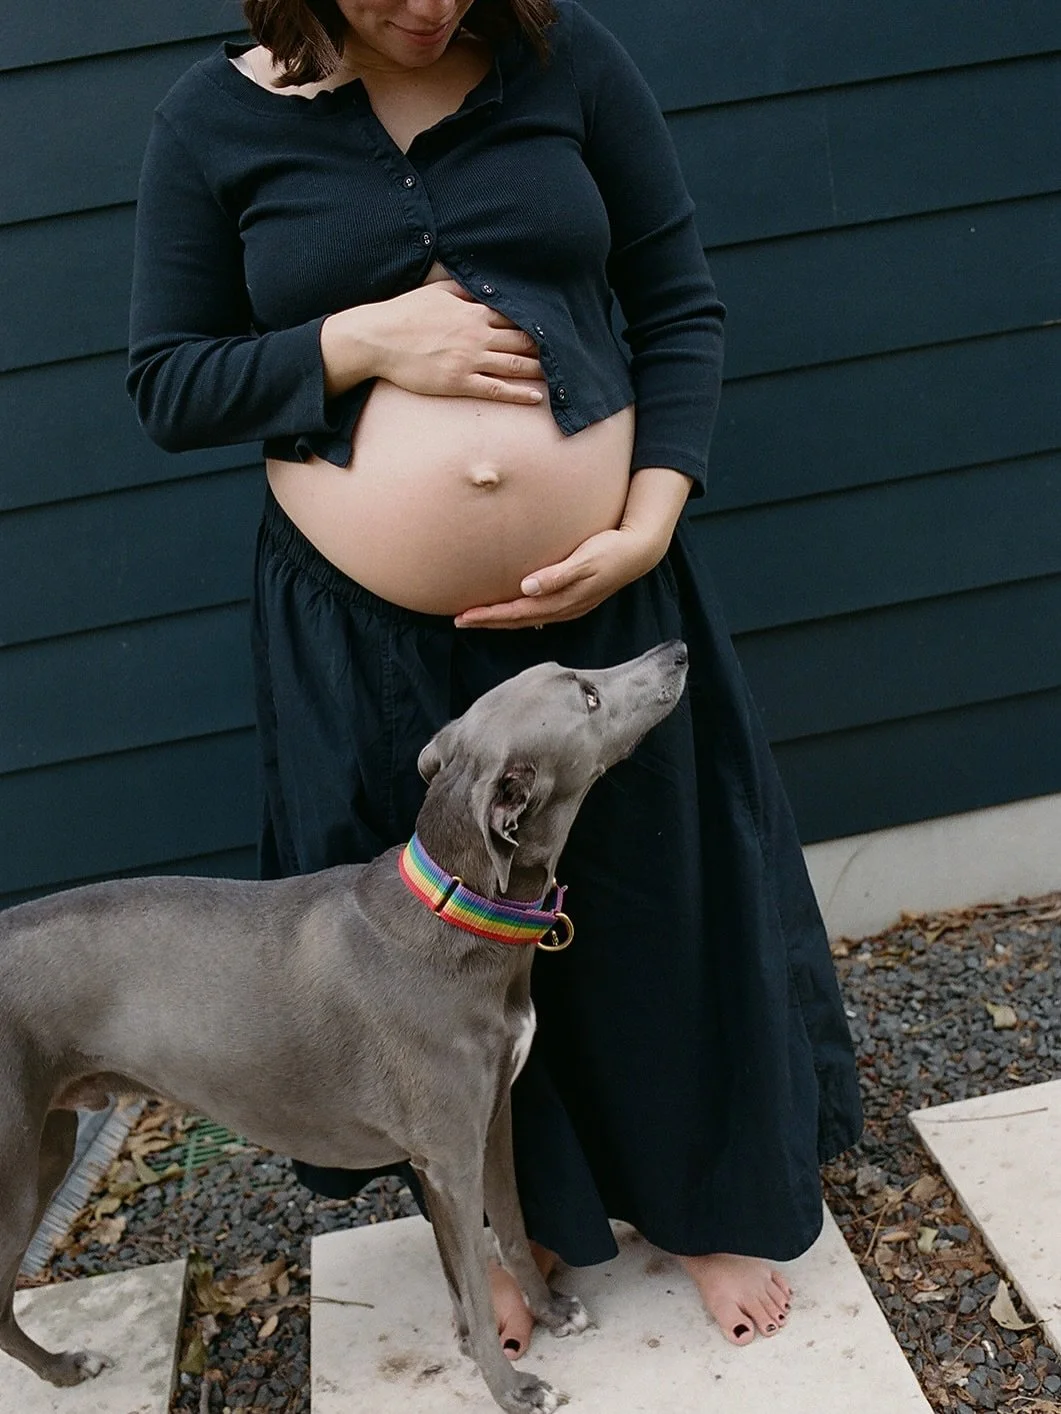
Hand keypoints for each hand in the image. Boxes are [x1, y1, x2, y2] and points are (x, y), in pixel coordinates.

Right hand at [368, 279, 546, 403]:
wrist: (378, 339)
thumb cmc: (404, 313)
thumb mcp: (436, 291)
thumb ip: (463, 290)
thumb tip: (482, 286)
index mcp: (472, 311)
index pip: (514, 316)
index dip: (536, 322)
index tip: (555, 327)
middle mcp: (476, 335)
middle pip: (520, 341)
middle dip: (545, 347)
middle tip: (567, 353)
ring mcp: (469, 360)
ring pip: (513, 365)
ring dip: (538, 370)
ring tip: (559, 375)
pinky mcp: (458, 382)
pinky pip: (496, 389)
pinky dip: (518, 393)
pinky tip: (536, 397)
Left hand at [454, 524, 661, 628]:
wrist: (639, 551)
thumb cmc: (611, 550)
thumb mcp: (586, 559)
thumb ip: (558, 575)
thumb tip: (528, 587)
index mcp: (562, 600)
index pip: (517, 612)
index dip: (489, 616)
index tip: (463, 616)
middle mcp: (563, 608)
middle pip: (518, 620)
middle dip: (488, 622)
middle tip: (458, 620)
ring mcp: (568, 606)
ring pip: (527, 618)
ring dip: (501, 620)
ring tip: (477, 618)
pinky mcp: (572, 599)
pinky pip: (538, 612)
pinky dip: (519, 614)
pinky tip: (510, 609)